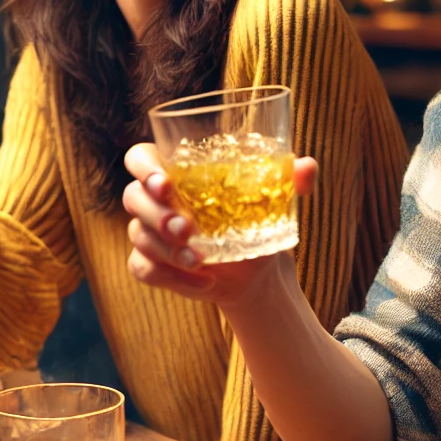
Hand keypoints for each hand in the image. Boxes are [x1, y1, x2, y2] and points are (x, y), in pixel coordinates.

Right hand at [120, 143, 317, 308]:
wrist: (256, 269)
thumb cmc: (256, 220)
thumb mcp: (275, 199)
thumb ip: (290, 179)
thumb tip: (307, 167)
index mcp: (174, 171)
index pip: (140, 157)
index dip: (144, 167)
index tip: (166, 184)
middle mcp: (154, 200)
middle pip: (133, 198)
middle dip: (157, 215)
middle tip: (188, 230)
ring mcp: (148, 234)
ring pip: (137, 236)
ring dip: (167, 250)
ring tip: (200, 261)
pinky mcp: (151, 264)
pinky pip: (143, 269)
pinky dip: (171, 278)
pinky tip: (203, 282)